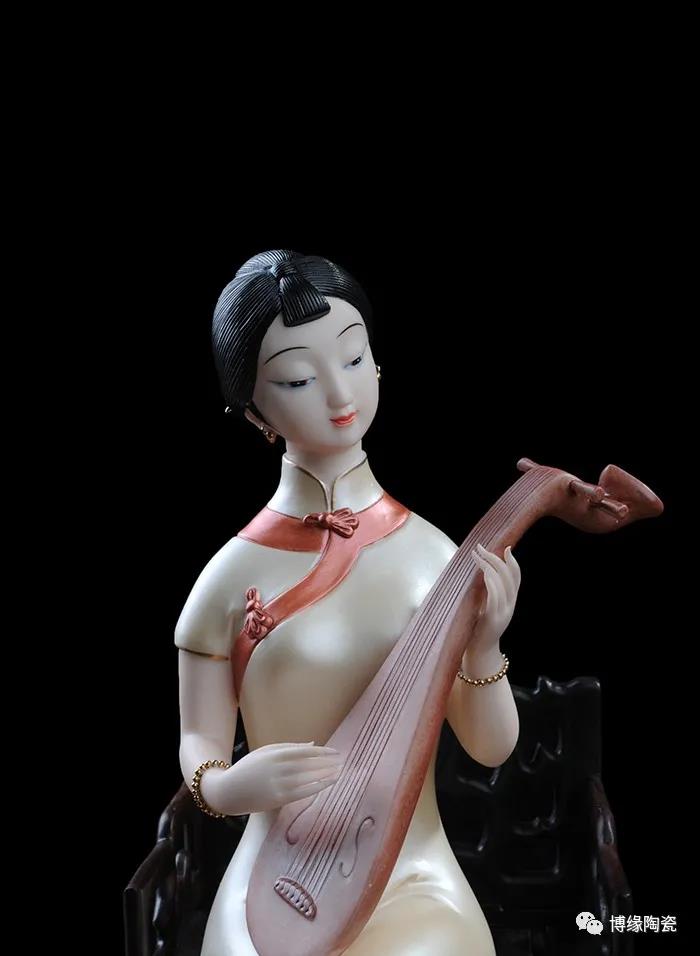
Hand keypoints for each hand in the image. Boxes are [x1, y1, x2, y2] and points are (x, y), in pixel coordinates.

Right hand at [201, 741, 343, 815]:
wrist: (228, 791)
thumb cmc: (248, 768)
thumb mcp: (265, 752)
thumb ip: (289, 747)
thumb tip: (313, 745)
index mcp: (275, 754)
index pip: (305, 752)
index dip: (323, 752)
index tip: (336, 752)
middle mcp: (278, 769)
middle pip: (309, 765)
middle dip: (327, 763)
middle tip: (342, 761)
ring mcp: (278, 785)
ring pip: (308, 779)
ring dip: (325, 775)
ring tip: (339, 773)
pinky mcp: (278, 799)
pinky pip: (302, 793)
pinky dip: (317, 788)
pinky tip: (327, 784)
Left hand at [469, 543, 520, 652]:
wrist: (480, 653)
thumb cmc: (479, 627)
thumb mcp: (487, 606)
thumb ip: (490, 592)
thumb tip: (484, 571)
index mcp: (510, 601)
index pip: (517, 577)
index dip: (513, 562)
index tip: (505, 548)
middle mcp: (510, 605)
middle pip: (509, 576)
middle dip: (495, 558)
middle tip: (480, 547)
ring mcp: (504, 612)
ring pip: (502, 583)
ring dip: (488, 565)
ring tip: (476, 555)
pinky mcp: (493, 619)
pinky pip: (495, 597)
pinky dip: (491, 583)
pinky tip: (483, 573)